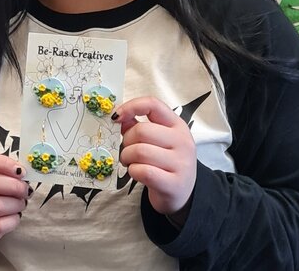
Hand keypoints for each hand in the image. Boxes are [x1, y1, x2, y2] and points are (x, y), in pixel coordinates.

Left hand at [114, 96, 195, 215]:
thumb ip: (137, 125)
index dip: (130, 107)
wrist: (181, 193)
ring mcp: (181, 163)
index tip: (116, 117)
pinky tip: (137, 173)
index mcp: (177, 125)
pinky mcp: (174, 184)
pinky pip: (143, 171)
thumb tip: (118, 117)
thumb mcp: (156, 140)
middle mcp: (183, 141)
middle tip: (126, 150)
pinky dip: (133, 171)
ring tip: (130, 162)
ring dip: (127, 157)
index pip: (153, 104)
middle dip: (126, 141)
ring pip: (139, 151)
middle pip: (141, 130)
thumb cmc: (163, 162)